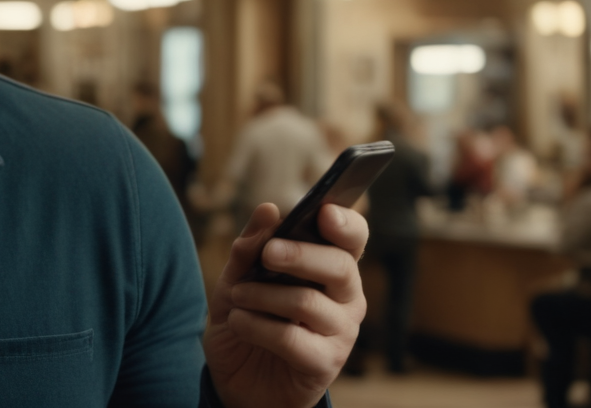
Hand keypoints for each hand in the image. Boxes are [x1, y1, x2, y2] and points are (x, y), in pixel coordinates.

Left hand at [202, 203, 367, 407]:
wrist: (237, 381)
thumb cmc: (246, 322)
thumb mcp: (236, 280)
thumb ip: (250, 248)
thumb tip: (268, 210)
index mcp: (330, 269)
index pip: (354, 239)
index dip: (346, 223)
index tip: (324, 212)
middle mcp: (346, 298)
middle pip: (339, 266)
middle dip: (300, 254)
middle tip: (268, 254)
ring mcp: (340, 333)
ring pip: (307, 302)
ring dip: (261, 295)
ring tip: (237, 297)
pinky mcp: (326, 363)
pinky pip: (291, 338)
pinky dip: (256, 326)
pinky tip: (238, 323)